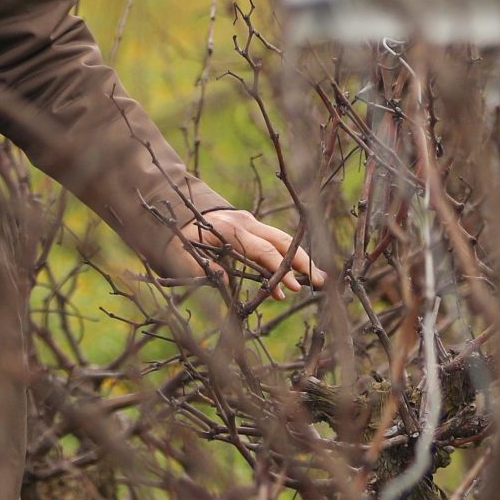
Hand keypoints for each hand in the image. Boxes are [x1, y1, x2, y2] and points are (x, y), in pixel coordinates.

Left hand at [177, 206, 323, 297]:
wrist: (179, 210)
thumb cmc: (179, 238)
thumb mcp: (181, 255)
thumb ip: (203, 269)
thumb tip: (227, 284)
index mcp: (230, 230)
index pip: (263, 251)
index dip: (278, 270)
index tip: (291, 289)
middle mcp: (245, 222)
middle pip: (282, 241)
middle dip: (302, 262)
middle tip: (320, 283)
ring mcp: (251, 221)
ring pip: (283, 238)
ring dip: (302, 258)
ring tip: (320, 279)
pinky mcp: (253, 225)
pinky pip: (276, 239)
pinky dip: (291, 254)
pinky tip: (304, 270)